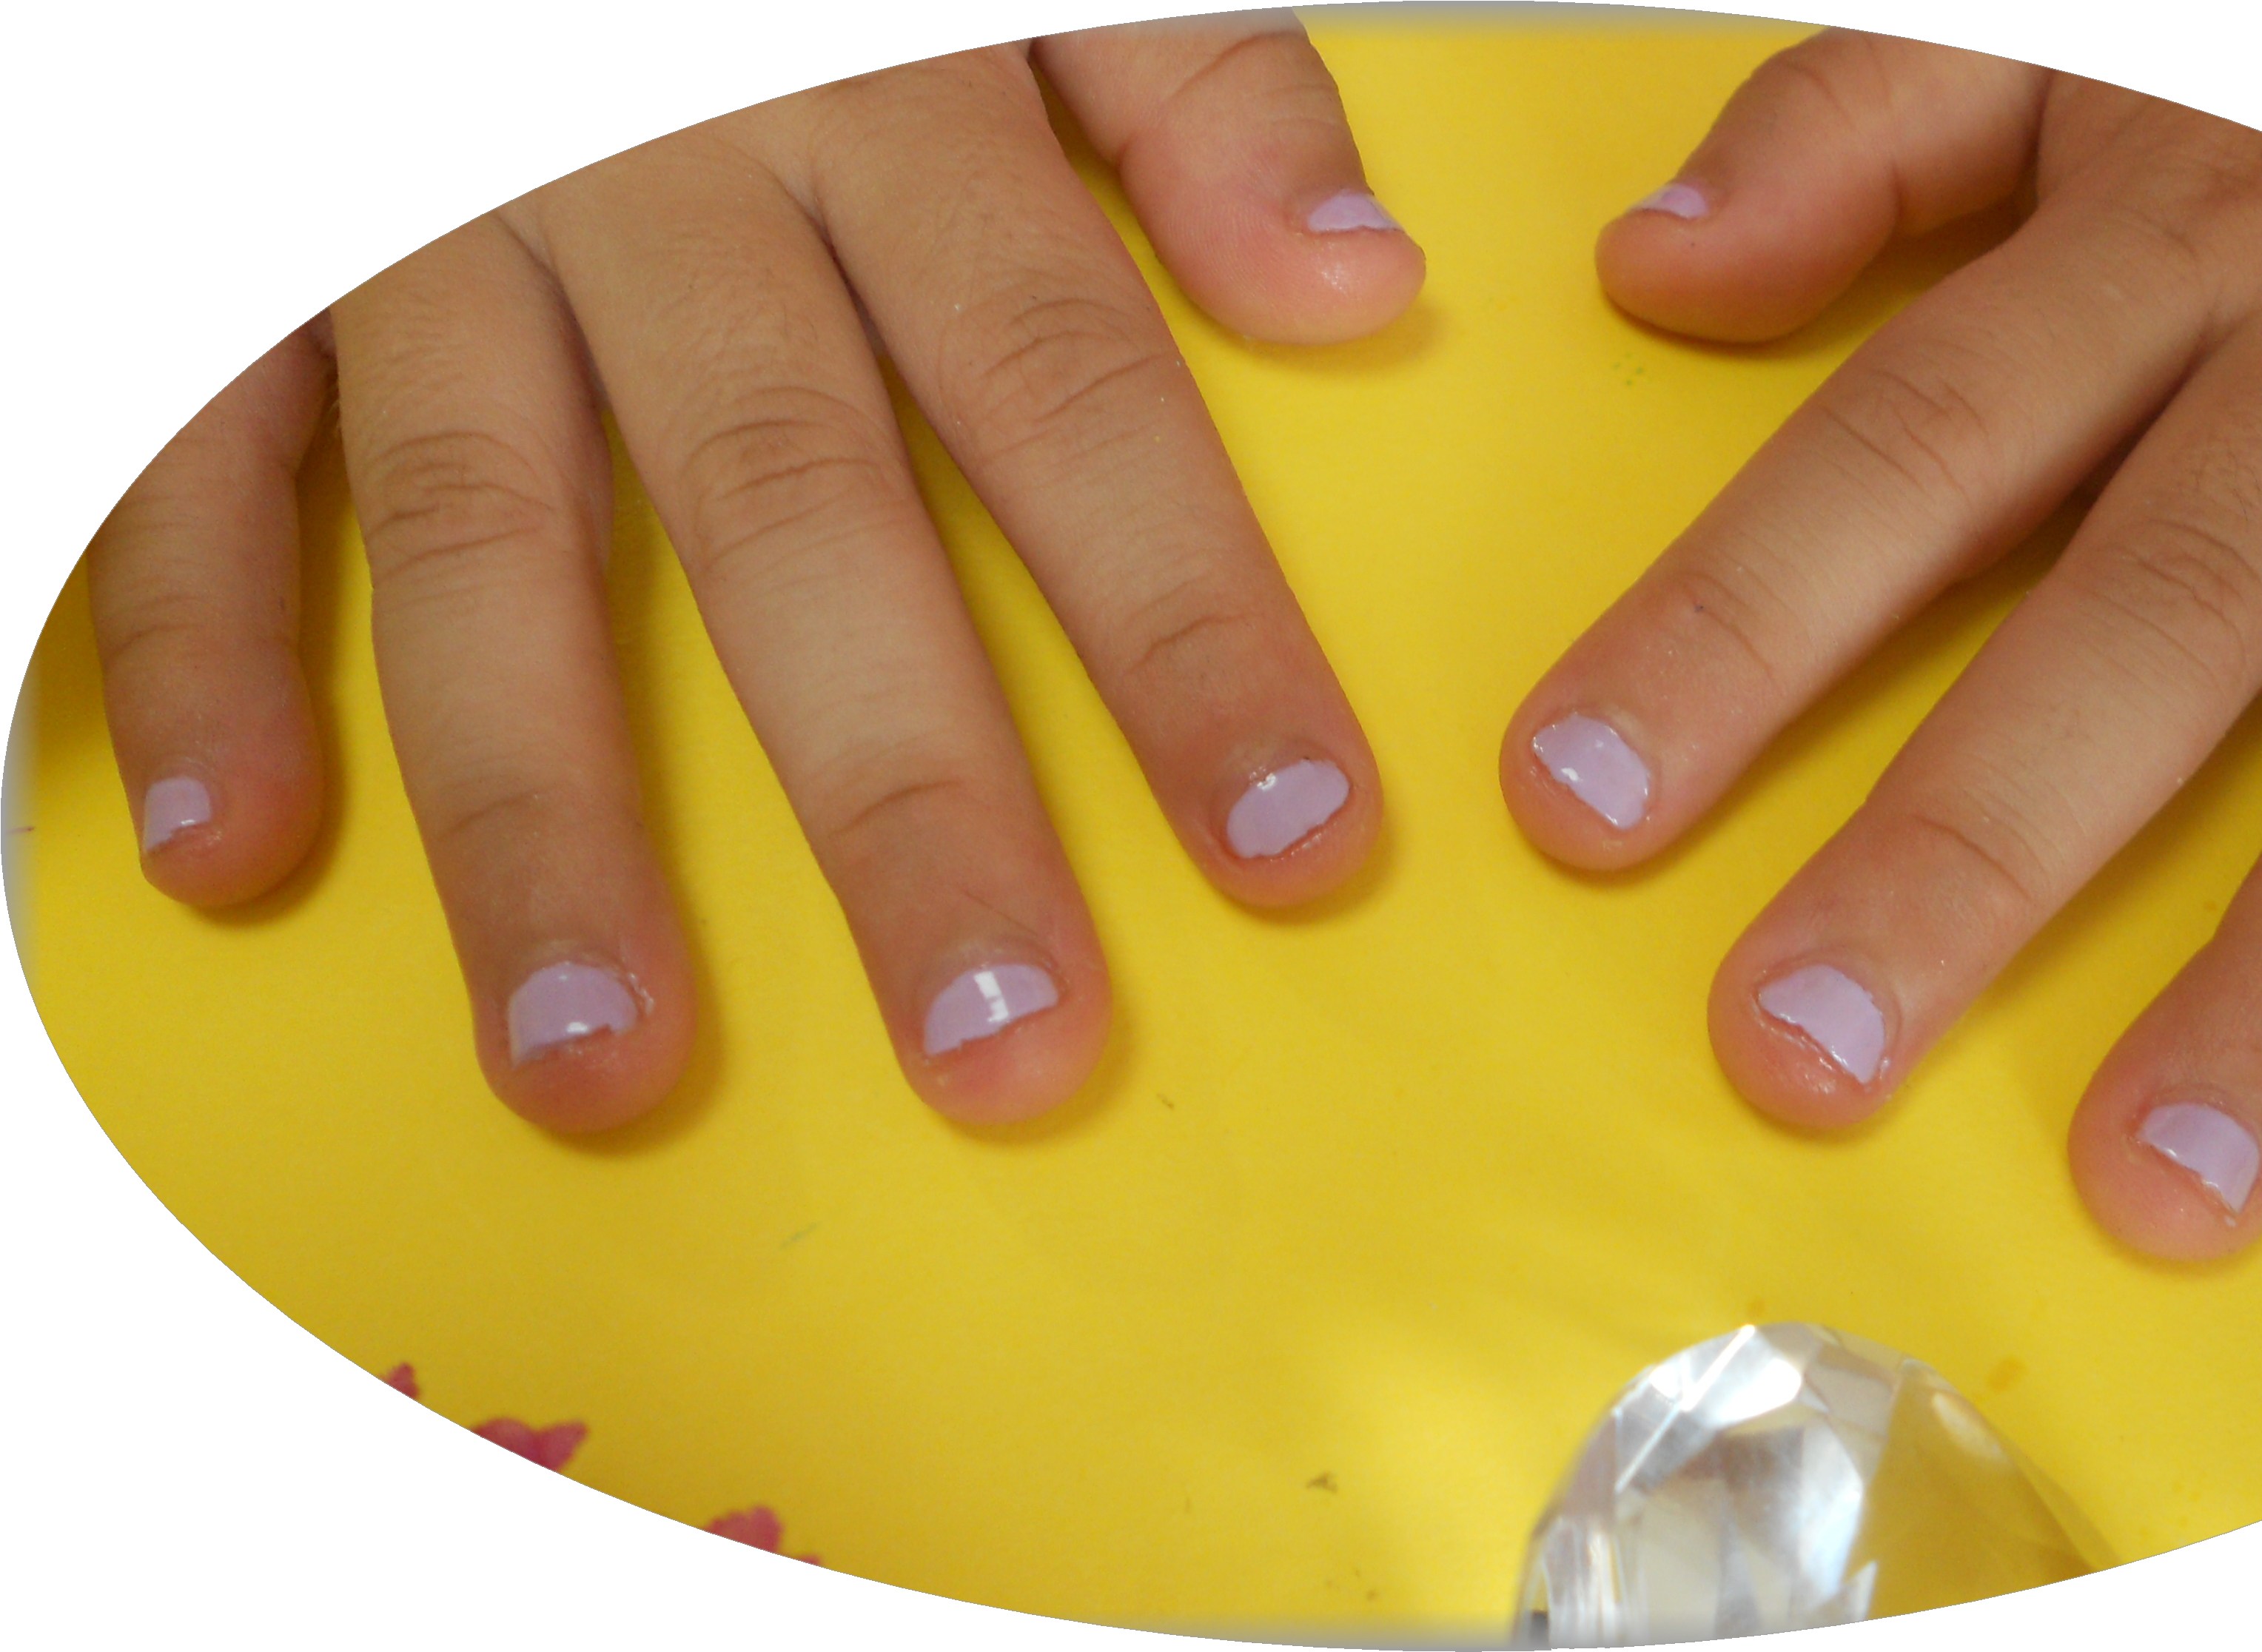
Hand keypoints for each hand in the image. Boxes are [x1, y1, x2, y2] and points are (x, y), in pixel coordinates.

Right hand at [85, 13, 1419, 1131]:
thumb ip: (1194, 84)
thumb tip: (1357, 285)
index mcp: (881, 99)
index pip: (1065, 391)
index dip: (1182, 621)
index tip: (1290, 838)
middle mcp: (651, 176)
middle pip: (794, 513)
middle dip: (904, 794)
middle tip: (1000, 1044)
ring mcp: (427, 219)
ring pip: (486, 534)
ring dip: (539, 808)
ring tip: (601, 1060)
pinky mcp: (246, 237)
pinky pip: (199, 444)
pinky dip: (197, 635)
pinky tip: (239, 849)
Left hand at [1502, 30, 2261, 1258]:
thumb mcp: (2092, 41)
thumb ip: (1868, 127)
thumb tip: (1656, 261)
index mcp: (2187, 229)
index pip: (1917, 446)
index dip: (1736, 623)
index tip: (1579, 801)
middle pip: (2161, 616)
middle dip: (1976, 848)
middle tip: (1809, 1047)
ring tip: (2165, 1179)